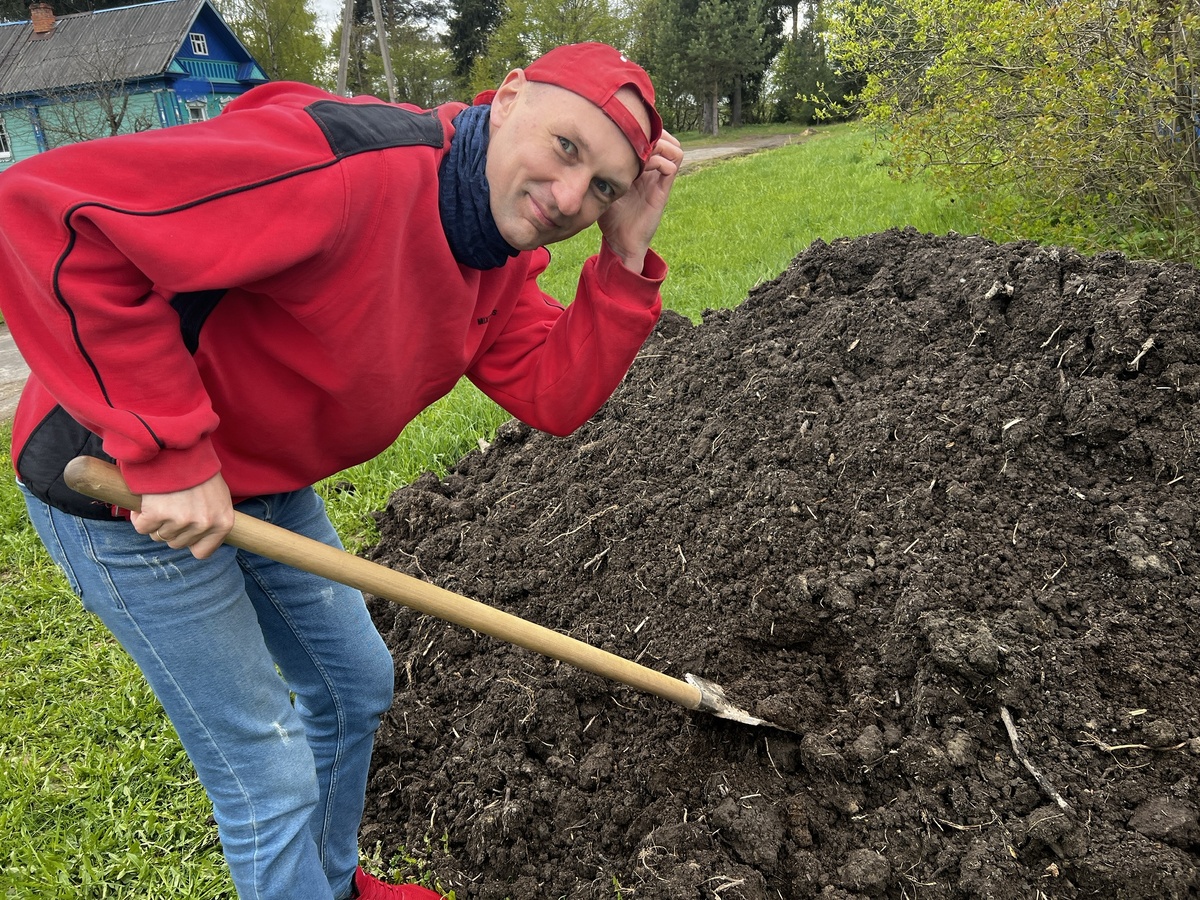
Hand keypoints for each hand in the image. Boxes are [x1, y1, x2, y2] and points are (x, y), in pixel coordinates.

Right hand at [131, 472, 234, 559]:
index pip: (202, 552)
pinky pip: (142, 527)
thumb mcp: (218, 496)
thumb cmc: (198, 470)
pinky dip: (139, 516)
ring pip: (159, 536)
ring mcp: (181, 520)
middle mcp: (204, 524)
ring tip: (162, 499)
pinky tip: (148, 500)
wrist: (179, 448)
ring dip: (155, 521)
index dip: (189, 541)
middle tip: (172, 504)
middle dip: (170, 527)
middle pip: (177, 543)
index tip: (184, 528)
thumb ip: (212, 518)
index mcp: (223, 522)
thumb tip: (198, 539)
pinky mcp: (157, 514)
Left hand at [598, 130, 683, 272]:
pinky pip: (671, 167)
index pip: (652, 139)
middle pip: (667, 140)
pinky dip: (660, 160)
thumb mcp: (601, 186)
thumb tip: (581, 151)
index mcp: (641, 169)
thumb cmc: (610, 218)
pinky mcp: (662, 192)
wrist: (620, 243)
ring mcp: (659, 181)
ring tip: (642, 148)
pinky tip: (642, 165)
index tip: (627, 128)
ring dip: (661, 144)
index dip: (644, 129)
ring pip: (674, 150)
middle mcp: (653, 172)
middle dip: (654, 132)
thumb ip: (599, 169)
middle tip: (637, 134)